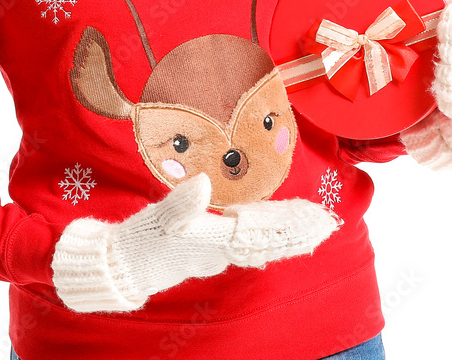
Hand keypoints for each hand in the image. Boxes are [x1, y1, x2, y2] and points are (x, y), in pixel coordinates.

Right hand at [51, 172, 341, 312]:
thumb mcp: (158, 218)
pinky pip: (246, 241)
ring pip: (260, 242)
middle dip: (298, 232)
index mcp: (216, 241)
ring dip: (285, 234)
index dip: (292, 228)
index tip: (317, 222)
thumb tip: (203, 184)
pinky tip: (272, 234)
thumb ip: (181, 202)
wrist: (122, 267)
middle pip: (269, 241)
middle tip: (328, 223)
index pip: (265, 234)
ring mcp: (215, 252)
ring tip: (310, 226)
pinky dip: (265, 236)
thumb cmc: (140, 241)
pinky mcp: (207, 248)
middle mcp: (222, 251)